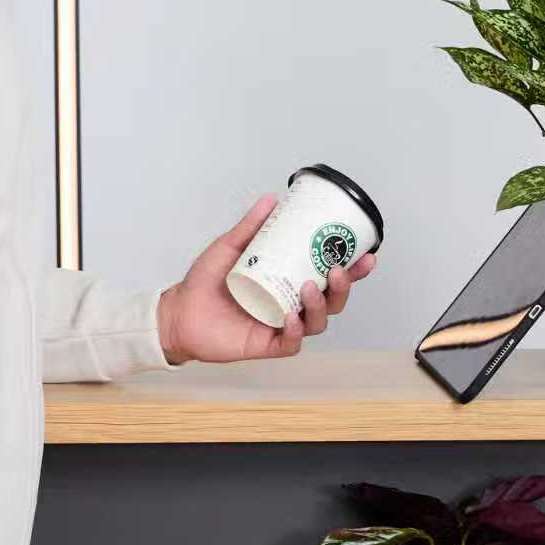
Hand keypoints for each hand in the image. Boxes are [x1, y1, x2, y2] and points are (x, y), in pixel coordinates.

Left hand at [157, 192, 377, 363]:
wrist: (178, 311)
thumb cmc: (204, 283)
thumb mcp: (230, 247)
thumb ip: (251, 226)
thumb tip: (272, 198)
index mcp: (288, 282)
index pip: (327, 276)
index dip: (351, 269)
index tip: (365, 254)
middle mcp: (290, 305)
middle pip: (331, 300)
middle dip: (344, 286)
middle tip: (340, 270)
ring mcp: (280, 326)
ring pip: (317, 322)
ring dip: (320, 304)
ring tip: (310, 287)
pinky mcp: (267, 345)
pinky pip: (292, 343)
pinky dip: (295, 330)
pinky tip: (290, 317)